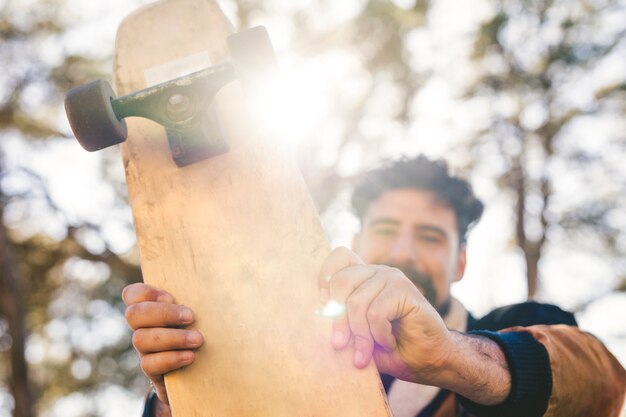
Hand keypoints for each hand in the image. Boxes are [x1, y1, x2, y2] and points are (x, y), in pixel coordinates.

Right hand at [122, 283, 203, 405]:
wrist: (209, 369)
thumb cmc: (209, 329)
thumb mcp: (206, 310)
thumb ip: (204, 294)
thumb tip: (220, 277)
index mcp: (154, 307)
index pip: (133, 294)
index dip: (147, 293)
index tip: (172, 298)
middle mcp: (144, 327)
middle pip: (134, 314)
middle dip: (163, 314)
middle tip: (191, 317)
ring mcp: (146, 349)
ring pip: (141, 339)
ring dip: (173, 337)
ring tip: (198, 339)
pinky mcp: (153, 371)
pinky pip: (149, 364)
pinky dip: (171, 358)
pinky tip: (190, 356)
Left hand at [318, 247, 453, 383]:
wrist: (428, 360)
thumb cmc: (390, 348)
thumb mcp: (356, 335)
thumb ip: (339, 322)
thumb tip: (319, 316)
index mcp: (363, 277)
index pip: (338, 257)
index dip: (326, 280)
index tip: (326, 311)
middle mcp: (376, 271)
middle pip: (340, 281)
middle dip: (337, 320)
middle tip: (340, 345)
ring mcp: (392, 277)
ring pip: (356, 302)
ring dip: (360, 335)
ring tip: (366, 352)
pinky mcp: (405, 290)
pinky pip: (376, 313)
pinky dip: (379, 335)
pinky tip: (389, 342)